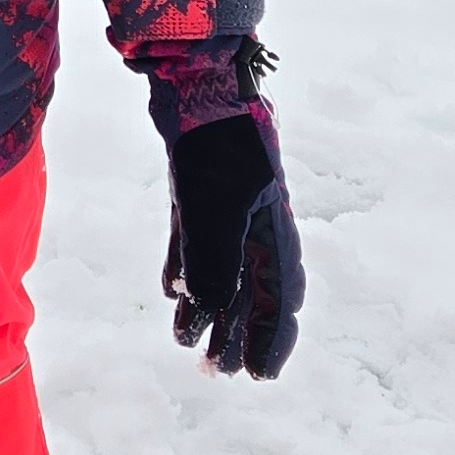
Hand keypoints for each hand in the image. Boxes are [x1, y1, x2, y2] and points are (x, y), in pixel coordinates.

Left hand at [163, 98, 303, 379]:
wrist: (194, 79)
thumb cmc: (215, 143)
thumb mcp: (215, 209)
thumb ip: (215, 262)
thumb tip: (213, 313)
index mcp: (272, 227)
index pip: (281, 295)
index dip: (273, 337)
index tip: (260, 375)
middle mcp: (253, 220)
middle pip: (251, 290)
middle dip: (236, 334)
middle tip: (218, 373)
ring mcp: (224, 204)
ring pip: (220, 269)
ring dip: (207, 308)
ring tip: (187, 344)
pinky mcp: (195, 188)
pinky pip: (193, 241)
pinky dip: (186, 268)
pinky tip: (172, 292)